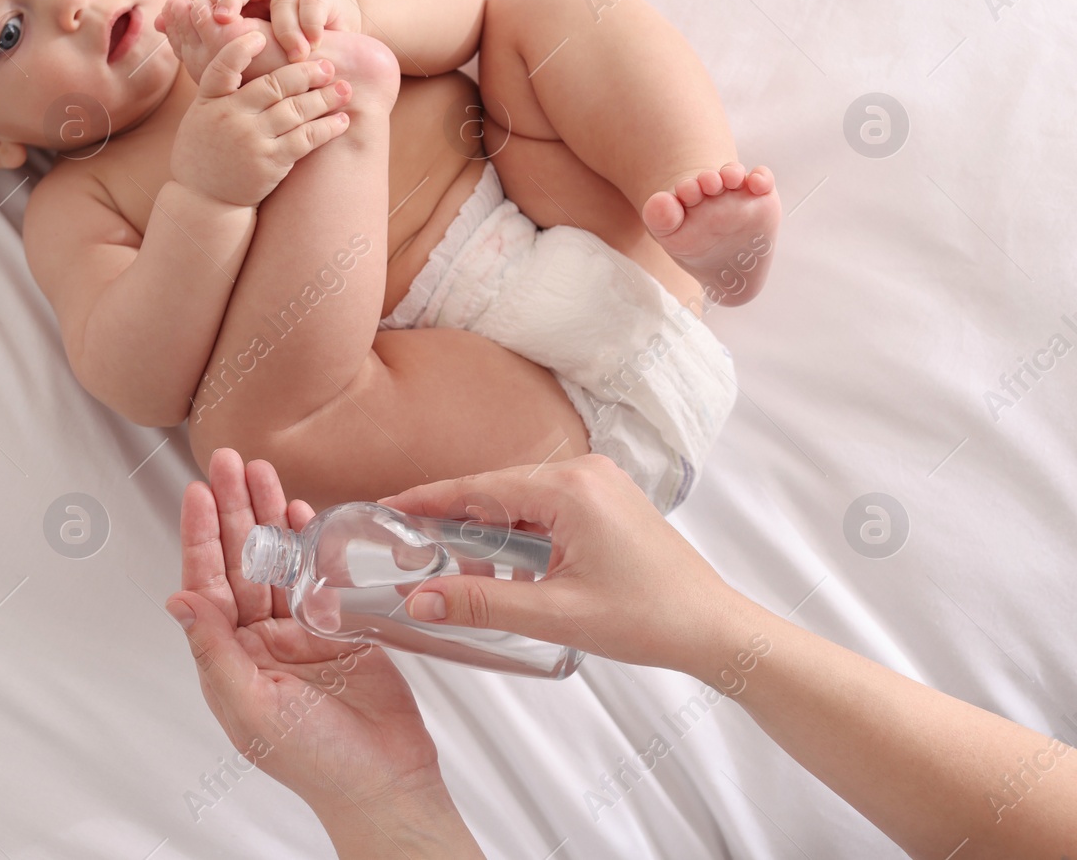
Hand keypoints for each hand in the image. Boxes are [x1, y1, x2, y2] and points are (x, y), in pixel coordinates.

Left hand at [166, 449, 452, 821]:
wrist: (385, 781)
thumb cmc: (316, 761)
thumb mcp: (251, 707)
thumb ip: (214, 651)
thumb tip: (177, 601)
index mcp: (230, 658)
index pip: (207, 584)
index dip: (202, 537)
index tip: (198, 493)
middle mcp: (260, 639)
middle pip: (240, 560)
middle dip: (233, 509)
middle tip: (228, 461)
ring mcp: (300, 631)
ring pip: (277, 560)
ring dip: (268, 516)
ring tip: (261, 470)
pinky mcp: (340, 627)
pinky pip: (318, 574)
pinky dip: (310, 542)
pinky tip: (300, 511)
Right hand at [170, 33, 351, 207]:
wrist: (204, 201)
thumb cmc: (205, 153)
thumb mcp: (201, 117)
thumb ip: (222, 92)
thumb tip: (249, 59)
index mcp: (209, 101)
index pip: (223, 67)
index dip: (241, 49)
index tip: (262, 37)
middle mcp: (229, 117)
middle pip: (273, 85)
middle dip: (305, 72)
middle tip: (328, 66)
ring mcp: (250, 140)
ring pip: (295, 110)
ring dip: (324, 98)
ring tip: (344, 89)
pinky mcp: (269, 163)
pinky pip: (305, 139)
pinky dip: (327, 128)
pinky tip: (342, 121)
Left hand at [206, 0, 362, 61]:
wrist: (334, 42)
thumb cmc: (284, 45)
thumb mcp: (246, 40)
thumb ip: (207, 33)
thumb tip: (160, 24)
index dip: (208, 1)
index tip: (196, 17)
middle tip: (224, 20)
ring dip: (285, 28)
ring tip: (291, 55)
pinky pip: (313, 3)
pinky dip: (311, 25)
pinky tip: (312, 44)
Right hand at [381, 454, 748, 676]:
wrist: (714, 629)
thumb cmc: (651, 618)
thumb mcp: (557, 615)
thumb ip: (482, 603)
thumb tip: (422, 599)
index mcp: (572, 488)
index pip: (479, 488)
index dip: (428, 501)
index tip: (387, 509)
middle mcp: (585, 473)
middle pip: (496, 492)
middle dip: (453, 523)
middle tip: (411, 550)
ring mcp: (599, 486)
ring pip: (519, 504)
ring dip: (489, 538)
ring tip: (462, 578)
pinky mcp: (606, 504)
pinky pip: (545, 513)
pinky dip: (519, 541)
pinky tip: (507, 576)